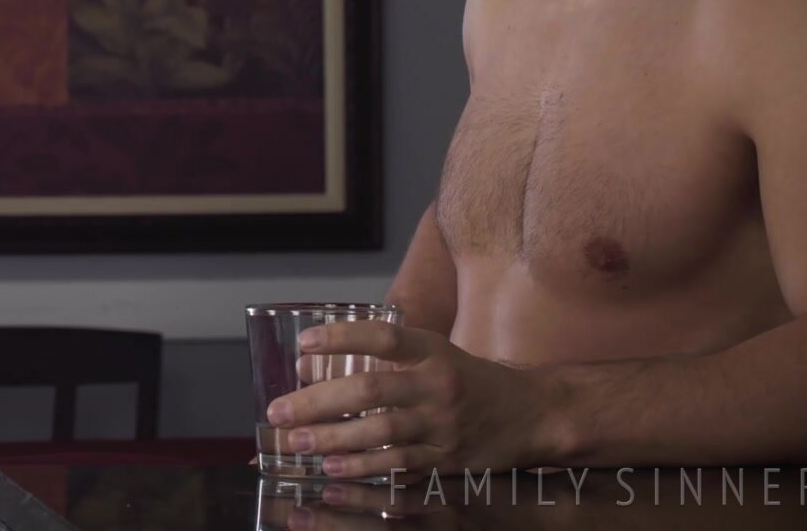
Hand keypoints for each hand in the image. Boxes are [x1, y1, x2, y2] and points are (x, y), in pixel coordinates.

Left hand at [265, 321, 563, 479]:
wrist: (528, 414)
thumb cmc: (466, 380)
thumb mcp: (432, 354)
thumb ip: (381, 358)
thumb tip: (309, 363)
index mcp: (432, 351)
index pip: (383, 339)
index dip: (343, 338)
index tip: (304, 344)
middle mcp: (438, 385)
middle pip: (371, 392)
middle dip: (319, 402)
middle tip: (278, 410)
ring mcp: (443, 425)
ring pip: (380, 433)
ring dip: (332, 439)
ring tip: (296, 441)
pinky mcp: (447, 459)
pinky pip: (399, 465)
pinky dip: (363, 467)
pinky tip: (332, 468)